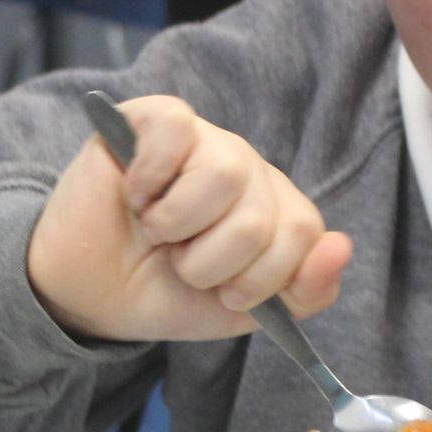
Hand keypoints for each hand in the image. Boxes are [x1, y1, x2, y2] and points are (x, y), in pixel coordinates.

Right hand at [25, 93, 352, 343]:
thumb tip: (340, 246)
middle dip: (211, 263)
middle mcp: (246, 167)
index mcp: (275, 207)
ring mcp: (204, 139)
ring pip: (225, 177)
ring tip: (155, 229)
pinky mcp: (155, 118)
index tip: (222, 292)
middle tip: (179, 260)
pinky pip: (178, 133)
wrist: (91, 294)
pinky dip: (149, 179)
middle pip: (262, 216)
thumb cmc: (165, 292)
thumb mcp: (245, 313)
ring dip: (177, 226)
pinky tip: (134, 193)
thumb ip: (306, 292)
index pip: (304, 233)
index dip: (258, 280)